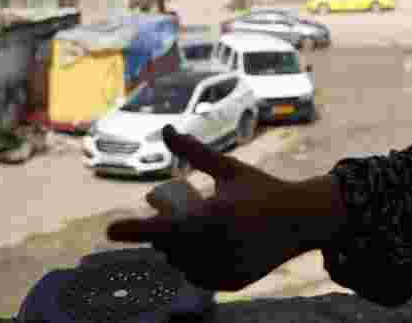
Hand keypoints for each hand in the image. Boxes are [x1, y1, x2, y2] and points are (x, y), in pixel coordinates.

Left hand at [107, 125, 314, 291]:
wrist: (301, 219)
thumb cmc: (263, 188)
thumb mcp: (230, 169)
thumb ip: (194, 152)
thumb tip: (165, 129)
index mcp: (214, 215)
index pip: (162, 228)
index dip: (133, 230)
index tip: (109, 230)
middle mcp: (217, 246)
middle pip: (169, 246)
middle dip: (164, 231)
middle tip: (177, 209)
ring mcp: (225, 267)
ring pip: (182, 263)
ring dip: (177, 249)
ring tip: (194, 228)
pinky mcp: (232, 282)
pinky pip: (200, 276)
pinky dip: (197, 263)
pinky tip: (206, 247)